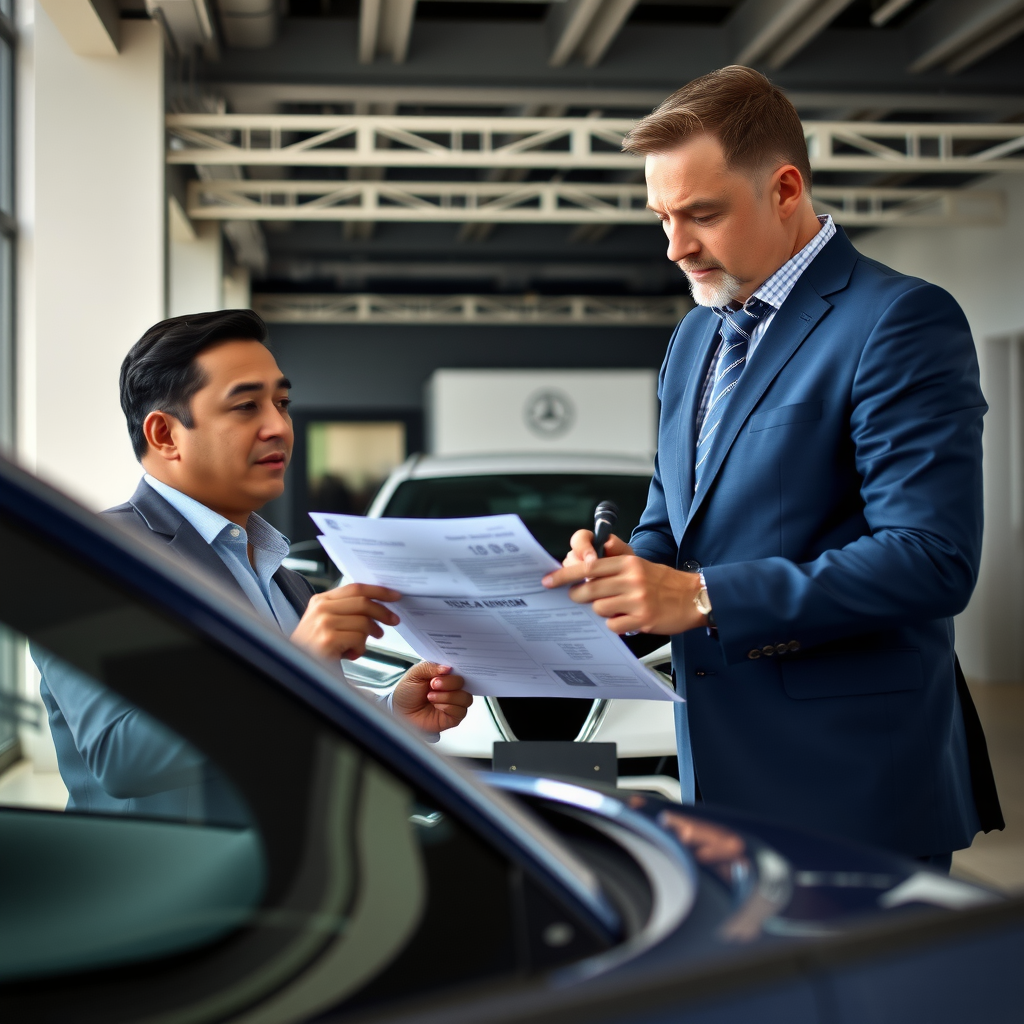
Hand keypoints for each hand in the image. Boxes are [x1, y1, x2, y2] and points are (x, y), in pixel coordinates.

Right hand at [291, 583, 400, 660]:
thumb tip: (378, 608)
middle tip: (394, 620)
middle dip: (383, 612)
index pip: (355, 588)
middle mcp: (321, 608)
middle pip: (363, 602)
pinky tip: (350, 654)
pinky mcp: (328, 639)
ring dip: (368, 636)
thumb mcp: (327, 623)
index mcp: (320, 600)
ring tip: (360, 646)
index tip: (394, 596)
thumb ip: (346, 611)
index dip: (378, 591)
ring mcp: (323, 623)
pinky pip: (359, 638)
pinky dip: (360, 649)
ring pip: (364, 622)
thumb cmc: (315, 649)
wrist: (295, 669)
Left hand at [391, 663, 472, 732]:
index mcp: (444, 674)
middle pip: (463, 682)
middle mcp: (451, 688)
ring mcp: (453, 702)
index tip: (446, 670)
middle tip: (433, 684)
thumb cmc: (407, 693)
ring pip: (465, 697)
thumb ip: (430, 667)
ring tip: (431, 697)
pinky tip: (436, 707)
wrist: (399, 713)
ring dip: (448, 696)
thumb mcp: (414, 674)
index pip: (459, 668)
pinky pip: (461, 711)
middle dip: (449, 682)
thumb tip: (448, 668)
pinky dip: (448, 707)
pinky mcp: (453, 717)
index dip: (456, 668)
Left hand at [542, 532, 704, 635]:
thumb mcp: (639, 565)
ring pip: (599, 608)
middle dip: (577, 596)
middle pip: (588, 589)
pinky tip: (625, 619)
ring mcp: (637, 600)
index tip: (548, 581)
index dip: (565, 574)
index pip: (588, 565)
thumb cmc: (664, 582)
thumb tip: (583, 574)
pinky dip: (614, 624)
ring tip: (613, 608)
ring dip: (600, 611)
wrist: (695, 597)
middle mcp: (631, 579)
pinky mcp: (643, 618)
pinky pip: (613, 624)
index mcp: (628, 563)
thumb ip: (613, 566)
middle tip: (578, 598)